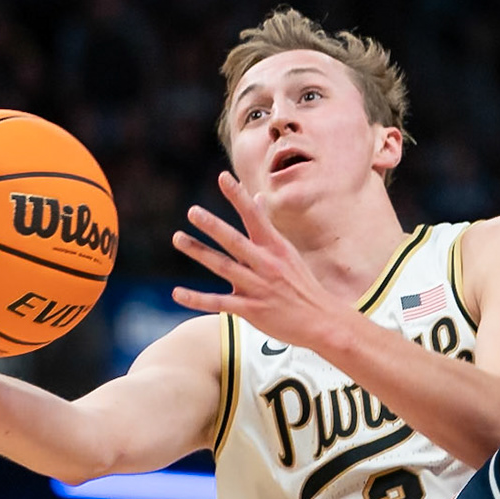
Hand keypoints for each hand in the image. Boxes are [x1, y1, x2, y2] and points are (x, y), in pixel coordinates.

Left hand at [171, 172, 351, 348]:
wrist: (322, 321)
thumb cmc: (301, 284)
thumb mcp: (288, 252)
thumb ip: (266, 226)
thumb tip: (257, 196)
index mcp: (276, 248)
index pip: (255, 217)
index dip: (239, 197)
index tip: (223, 177)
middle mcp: (266, 265)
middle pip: (236, 242)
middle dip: (214, 226)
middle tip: (193, 211)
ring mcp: (258, 288)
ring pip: (224, 267)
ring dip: (200, 252)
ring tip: (178, 238)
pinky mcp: (251, 310)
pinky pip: (219, 303)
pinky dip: (197, 299)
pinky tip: (177, 293)